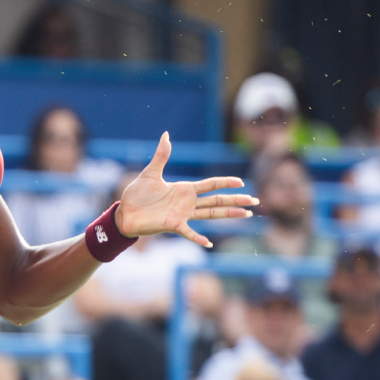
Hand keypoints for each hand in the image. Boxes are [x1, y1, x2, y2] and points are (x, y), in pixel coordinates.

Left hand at [115, 132, 257, 248]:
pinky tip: (209, 243)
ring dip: (228, 214)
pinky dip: (198, 238)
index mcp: (184, 189)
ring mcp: (182, 215)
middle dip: (236, 200)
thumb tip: (166, 135)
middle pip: (217, 200)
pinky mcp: (173, 225)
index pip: (210, 184)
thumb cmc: (136, 195)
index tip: (241, 182)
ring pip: (211, 214)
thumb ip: (161, 155)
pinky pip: (188, 232)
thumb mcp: (150, 173)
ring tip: (246, 216)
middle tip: (255, 201)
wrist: (124, 213)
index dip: (225, 182)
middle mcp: (187, 203)